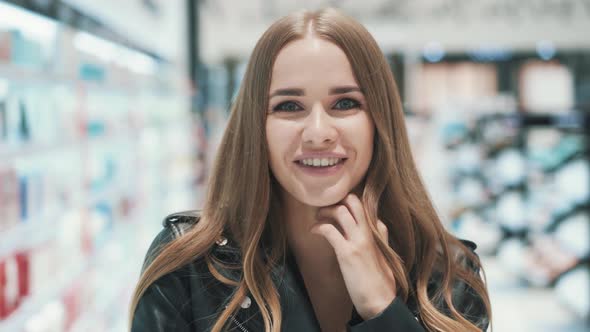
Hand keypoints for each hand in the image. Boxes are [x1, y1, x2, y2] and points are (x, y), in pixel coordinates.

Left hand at [310, 193, 396, 319]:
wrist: (381, 302)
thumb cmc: (382, 283)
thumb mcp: (386, 255)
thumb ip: (382, 239)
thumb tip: (379, 226)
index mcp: (378, 234)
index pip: (366, 207)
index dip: (350, 203)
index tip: (338, 206)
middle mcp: (369, 234)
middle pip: (354, 202)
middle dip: (338, 199)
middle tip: (326, 207)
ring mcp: (358, 242)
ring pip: (341, 211)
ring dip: (325, 211)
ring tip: (318, 216)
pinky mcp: (347, 253)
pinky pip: (330, 230)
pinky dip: (318, 227)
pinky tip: (313, 231)